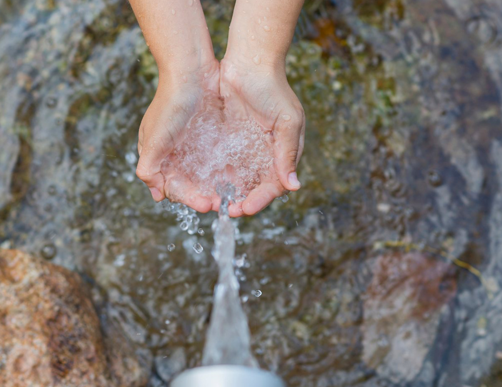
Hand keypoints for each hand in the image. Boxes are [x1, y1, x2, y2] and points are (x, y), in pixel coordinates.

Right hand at [136, 60, 220, 213]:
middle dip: (204, 195)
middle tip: (222, 204)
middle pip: (190, 184)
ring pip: (205, 174)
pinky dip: (225, 171)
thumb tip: (155, 193)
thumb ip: (149, 167)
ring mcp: (193, 143)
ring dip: (216, 187)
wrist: (191, 69)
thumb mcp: (154, 138)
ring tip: (233, 195)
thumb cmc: (170, 102)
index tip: (206, 205)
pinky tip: (237, 177)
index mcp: (157, 155)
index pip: (172, 187)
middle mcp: (174, 152)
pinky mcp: (210, 135)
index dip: (188, 198)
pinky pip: (218, 159)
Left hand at [219, 56, 304, 216]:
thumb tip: (294, 186)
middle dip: (243, 201)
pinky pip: (224, 164)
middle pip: (256, 187)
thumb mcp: (286, 121)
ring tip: (215, 203)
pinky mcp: (230, 139)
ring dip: (229, 192)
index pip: (275, 185)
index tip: (245, 208)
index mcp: (284, 152)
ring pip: (239, 179)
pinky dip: (218, 176)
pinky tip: (207, 184)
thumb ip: (287, 153)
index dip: (260, 200)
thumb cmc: (273, 88)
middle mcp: (267, 154)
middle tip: (227, 211)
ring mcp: (247, 147)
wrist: (250, 60)